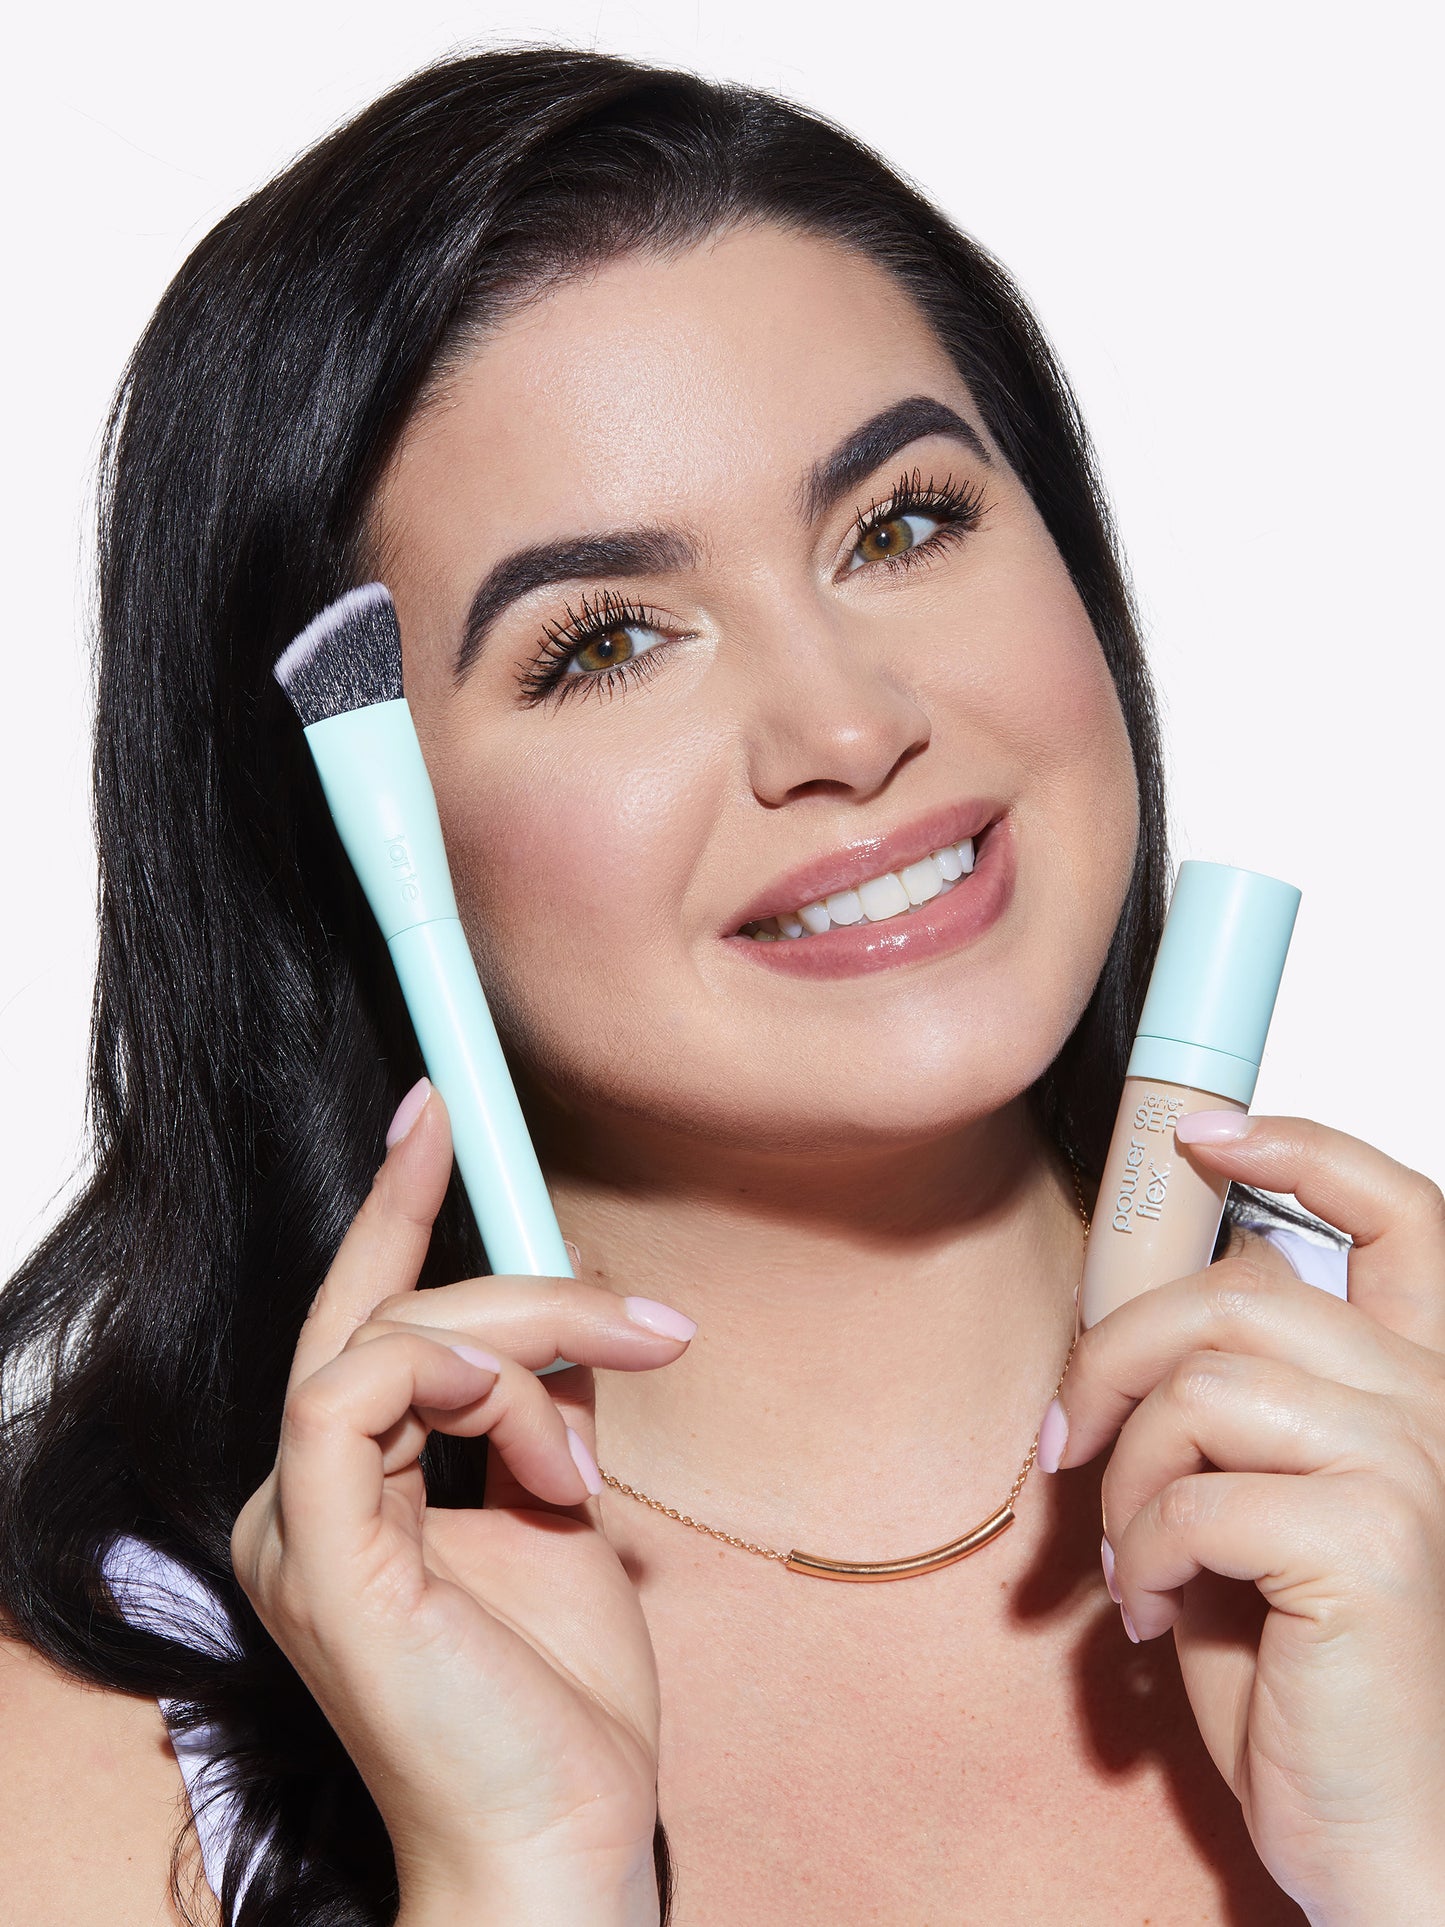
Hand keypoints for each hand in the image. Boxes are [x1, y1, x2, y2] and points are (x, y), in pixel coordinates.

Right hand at [231, 1080, 693, 1921]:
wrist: (564, 1837)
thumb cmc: (562, 1698)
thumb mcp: (560, 1509)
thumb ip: (539, 1409)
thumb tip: (572, 1320)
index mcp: (351, 1490)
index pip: (363, 1315)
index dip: (396, 1205)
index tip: (442, 1109)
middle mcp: (302, 1498)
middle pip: (383, 1310)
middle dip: (520, 1283)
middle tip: (647, 1322)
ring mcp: (296, 1527)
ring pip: (389, 1332)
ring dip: (524, 1347)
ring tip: (603, 1445)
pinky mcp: (317, 1553)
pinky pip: (354, 1391)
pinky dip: (464, 1384)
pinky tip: (543, 1445)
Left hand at [1048, 1113, 1444, 1924]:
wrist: (1378, 1828)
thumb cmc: (1312, 1675)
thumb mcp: (1258, 1506)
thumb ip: (1236, 1404)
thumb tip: (1147, 1322)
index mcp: (1417, 1388)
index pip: (1403, 1214)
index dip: (1306, 1148)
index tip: (1207, 1137)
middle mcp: (1435, 1409)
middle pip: (1239, 1291)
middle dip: (1115, 1352)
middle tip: (1069, 1438)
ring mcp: (1418, 1467)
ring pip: (1202, 1384)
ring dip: (1128, 1476)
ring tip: (1129, 1556)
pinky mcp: (1374, 1538)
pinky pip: (1192, 1491)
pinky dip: (1139, 1553)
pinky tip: (1154, 1611)